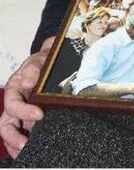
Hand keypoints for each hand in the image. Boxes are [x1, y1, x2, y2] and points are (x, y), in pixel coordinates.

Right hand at [0, 37, 53, 158]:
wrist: (51, 63)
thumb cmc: (42, 62)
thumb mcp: (38, 60)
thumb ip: (33, 69)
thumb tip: (27, 82)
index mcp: (14, 90)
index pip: (12, 105)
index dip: (23, 112)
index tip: (40, 114)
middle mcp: (15, 105)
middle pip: (6, 125)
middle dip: (13, 137)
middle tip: (26, 143)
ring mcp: (21, 115)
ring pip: (12, 134)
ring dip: (17, 145)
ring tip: (29, 151)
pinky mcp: (31, 122)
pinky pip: (25, 136)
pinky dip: (27, 145)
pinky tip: (36, 148)